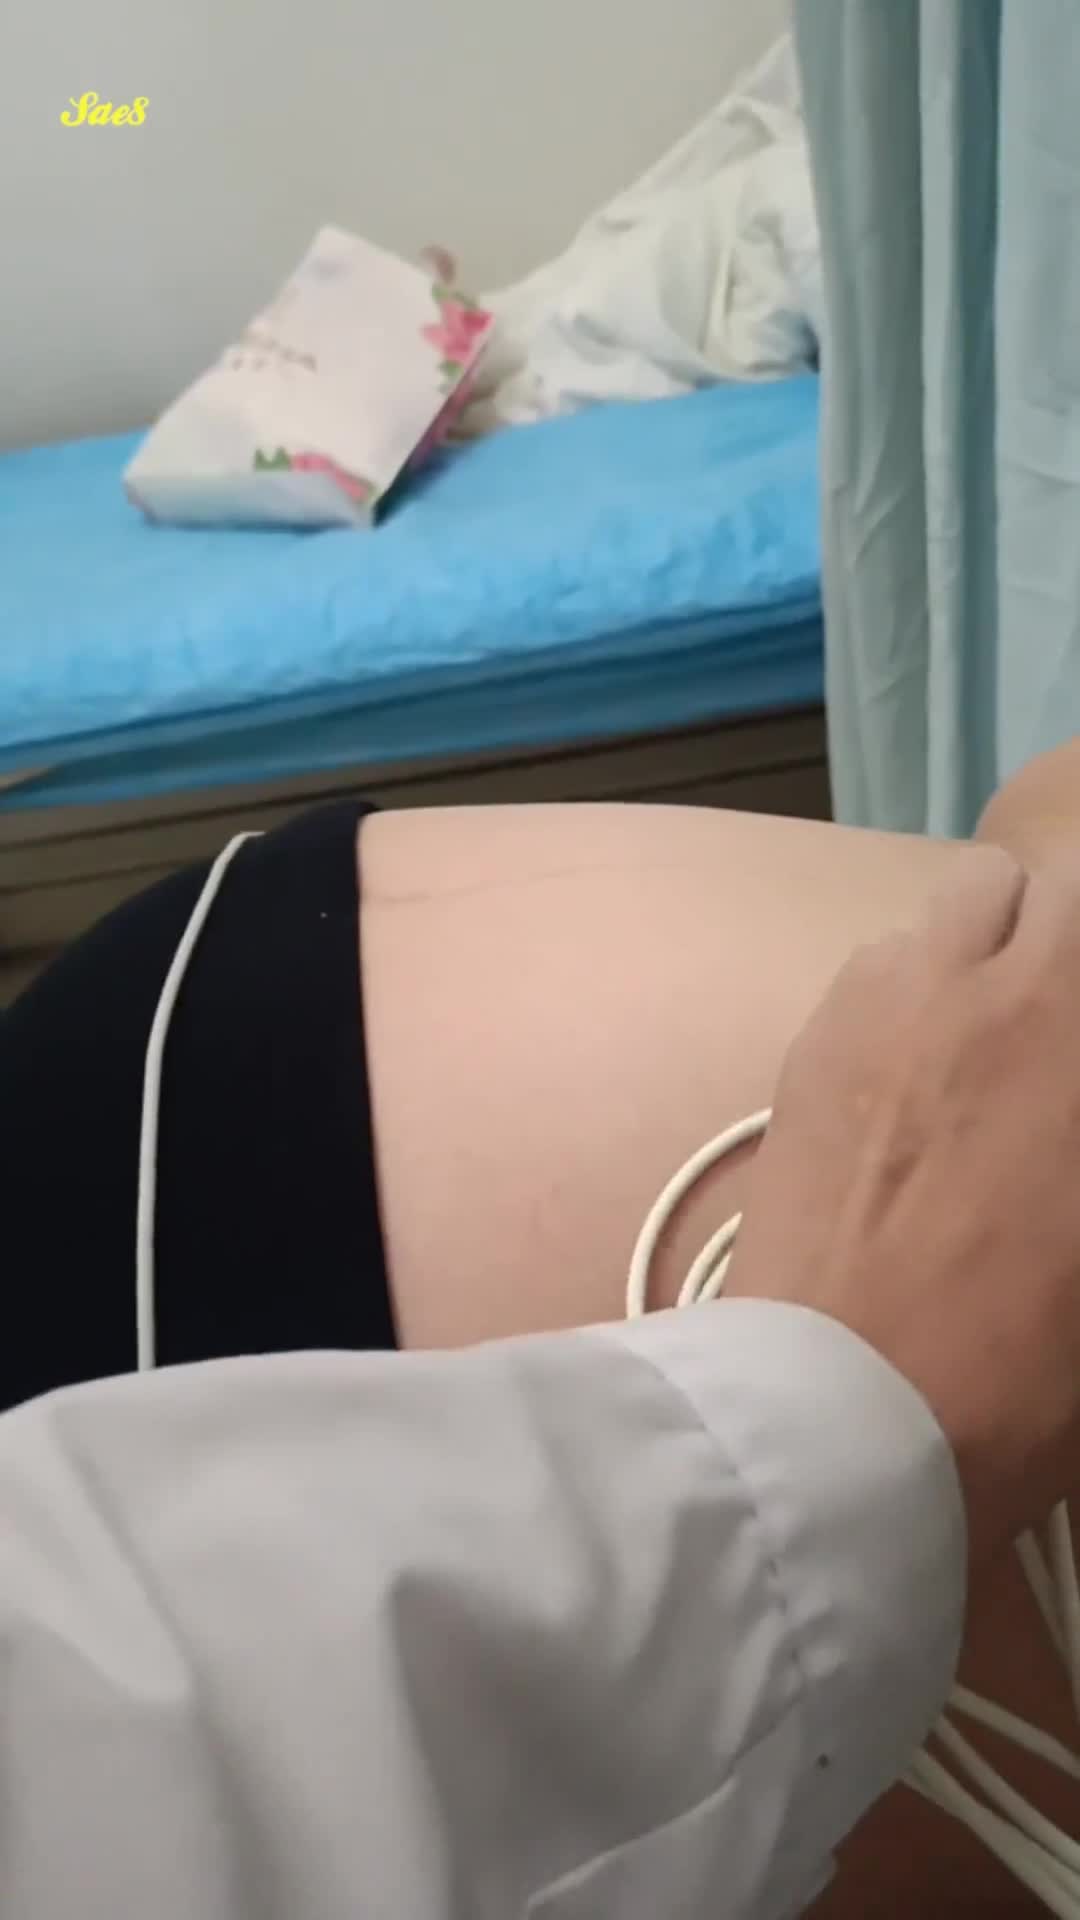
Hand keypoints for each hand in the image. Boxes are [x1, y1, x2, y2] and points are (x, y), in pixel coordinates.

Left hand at [726, 845, 1079, 1569]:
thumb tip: (1064, 1104)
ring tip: (986, 1027)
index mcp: (1075, 1039)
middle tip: (1060, 1017)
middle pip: (1053, 885)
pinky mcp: (815, 1036)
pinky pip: (880, 958)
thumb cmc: (1020, 1365)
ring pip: (960, 900)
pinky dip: (908, 986)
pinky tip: (907, 1064)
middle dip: (1065, 935)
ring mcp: (895, 1002)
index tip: (1074, 1048)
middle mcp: (999, 993)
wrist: (843, 1408)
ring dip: (986, 943)